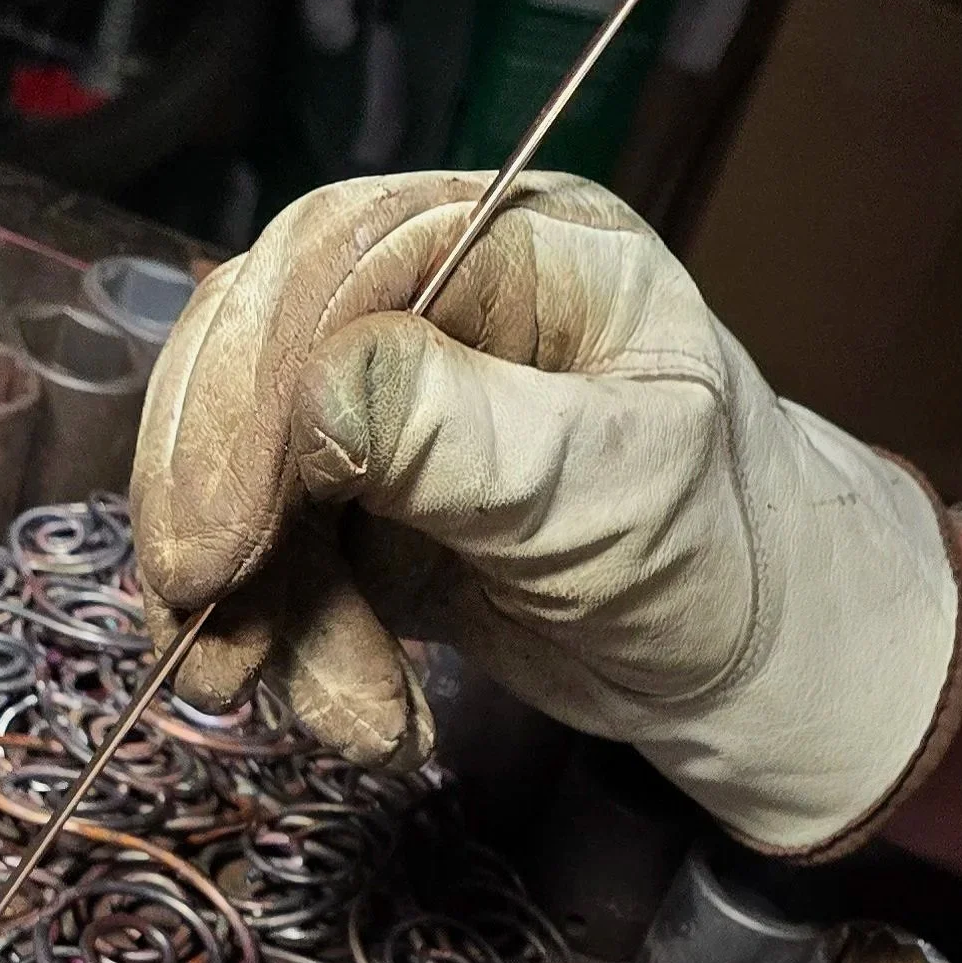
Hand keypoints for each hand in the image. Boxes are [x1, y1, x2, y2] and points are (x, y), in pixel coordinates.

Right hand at [130, 172, 961, 855]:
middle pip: (255, 363)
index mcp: (513, 244)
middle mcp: (436, 301)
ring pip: (251, 477)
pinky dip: (294, 643)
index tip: (220, 542)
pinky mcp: (368, 507)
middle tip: (202, 629)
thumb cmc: (724, 550)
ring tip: (339, 718)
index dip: (247, 398)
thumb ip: (462, 437)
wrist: (759, 667)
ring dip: (262, 609)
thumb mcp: (611, 489)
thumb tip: (313, 397)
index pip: (325, 271)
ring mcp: (391, 407)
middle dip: (221, 508)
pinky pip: (279, 557)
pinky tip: (358, 716)